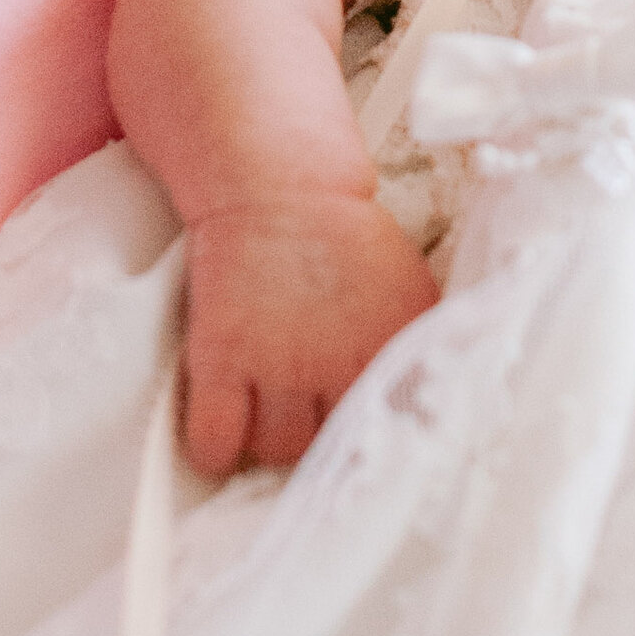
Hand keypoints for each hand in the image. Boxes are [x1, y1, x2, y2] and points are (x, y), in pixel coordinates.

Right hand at [179, 190, 440, 477]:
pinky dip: (214, 450)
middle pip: (335, 450)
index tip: (368, 443)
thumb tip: (420, 403)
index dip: (380, 443)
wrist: (279, 185)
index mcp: (398, 345)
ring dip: (270, 443)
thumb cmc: (342, 234)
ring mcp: (279, 364)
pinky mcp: (223, 359)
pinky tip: (224, 432)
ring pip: (277, 451)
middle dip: (323, 444)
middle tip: (310, 423)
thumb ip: (418, 348)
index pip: (401, 431)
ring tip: (267, 419)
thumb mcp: (406, 289)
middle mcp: (342, 362)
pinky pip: (214, 442)